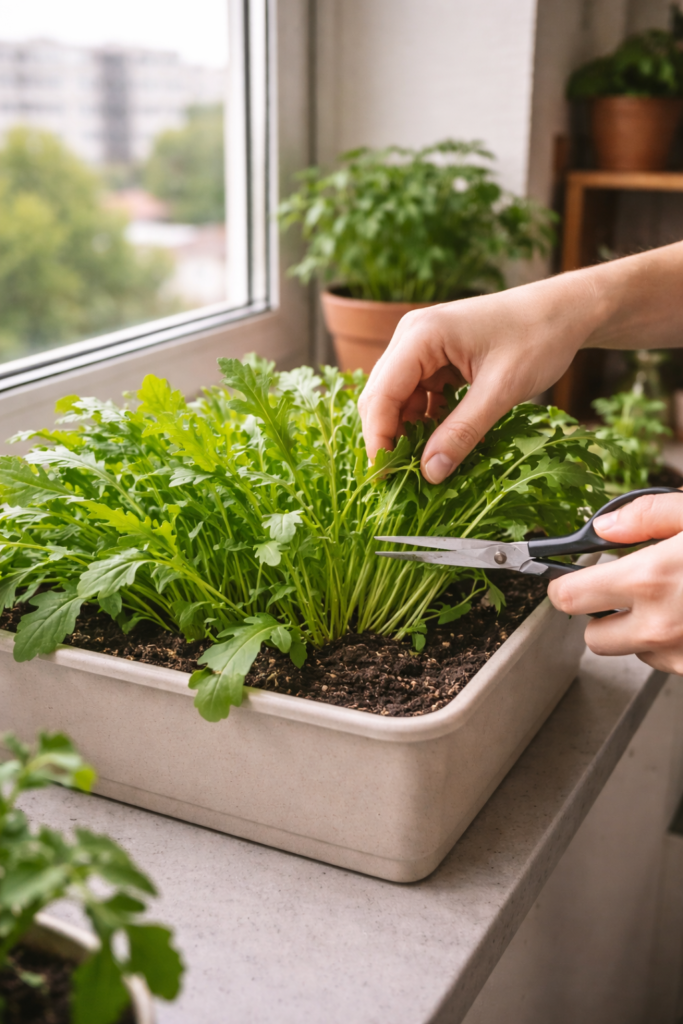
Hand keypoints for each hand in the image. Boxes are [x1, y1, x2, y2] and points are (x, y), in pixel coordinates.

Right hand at [358, 278, 599, 482]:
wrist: (565, 310)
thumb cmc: (538, 337)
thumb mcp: (501, 390)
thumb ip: (462, 432)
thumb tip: (430, 472)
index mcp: (421, 335)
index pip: (381, 396)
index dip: (379, 440)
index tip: (387, 478)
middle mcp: (412, 336)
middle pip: (382, 397)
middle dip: (390, 438)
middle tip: (404, 478)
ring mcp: (422, 345)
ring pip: (398, 399)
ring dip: (409, 431)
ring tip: (426, 464)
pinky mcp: (436, 356)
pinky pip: (418, 394)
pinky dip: (426, 420)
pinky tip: (443, 441)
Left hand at [548, 492, 682, 674]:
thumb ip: (648, 515)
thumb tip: (605, 527)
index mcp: (651, 579)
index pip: (569, 597)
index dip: (562, 586)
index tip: (565, 580)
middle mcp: (659, 625)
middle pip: (593, 637)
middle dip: (601, 615)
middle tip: (625, 591)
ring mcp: (678, 654)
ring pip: (632, 652)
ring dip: (639, 632)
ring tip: (671, 602)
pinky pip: (665, 662)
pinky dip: (670, 644)